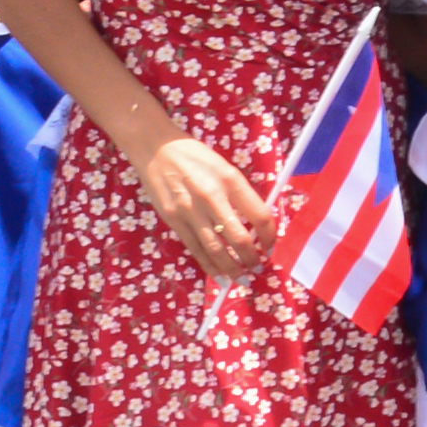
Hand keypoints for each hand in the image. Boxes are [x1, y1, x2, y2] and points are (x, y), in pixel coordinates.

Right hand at [133, 131, 271, 281]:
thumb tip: (256, 223)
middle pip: (239, 238)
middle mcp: (212, 197)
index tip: (270, 246)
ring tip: (242, 277)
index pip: (260, 215)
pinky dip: (209, 265)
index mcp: (230, 180)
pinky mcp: (174, 220)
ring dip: (232, 268)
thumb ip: (240, 194)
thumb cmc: (195, 156)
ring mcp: (190, 211)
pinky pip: (195, 249)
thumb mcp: (225, 168)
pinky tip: (219, 275)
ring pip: (216, 250)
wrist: (156, 149)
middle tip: (258, 266)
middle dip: (252, 259)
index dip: (270, 237)